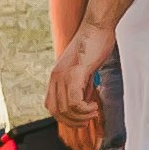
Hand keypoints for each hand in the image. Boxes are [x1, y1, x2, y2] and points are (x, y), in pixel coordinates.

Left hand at [48, 15, 115, 149]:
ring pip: (65, 109)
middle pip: (57, 111)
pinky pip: (74, 101)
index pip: (52, 106)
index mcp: (56, 76)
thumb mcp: (84, 70)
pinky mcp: (75, 74)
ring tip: (93, 112)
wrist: (96, 27)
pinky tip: (94, 106)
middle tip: (88, 119)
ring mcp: (63, 76)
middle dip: (74, 121)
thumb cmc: (93, 44)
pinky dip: (84, 109)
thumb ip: (81, 85)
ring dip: (81, 116)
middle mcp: (56, 77)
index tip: (81, 118)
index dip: (66, 117)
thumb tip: (84, 101)